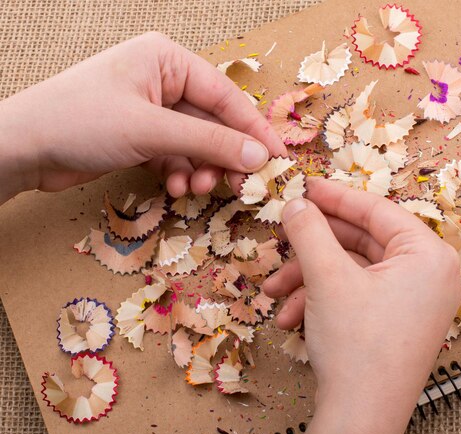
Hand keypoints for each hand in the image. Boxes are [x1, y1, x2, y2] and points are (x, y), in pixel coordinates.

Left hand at [0, 32, 285, 203]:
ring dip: (201, 168)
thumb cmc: (82, 121)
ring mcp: (151, 109)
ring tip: (196, 188)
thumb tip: (260, 157)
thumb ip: (210, 143)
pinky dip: (180, 172)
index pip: (225, 95)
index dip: (254, 129)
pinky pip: (176, 154)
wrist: (22, 147)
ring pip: (196, 143)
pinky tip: (175, 187)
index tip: (278, 158)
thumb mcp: (152, 130)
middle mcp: (162, 80)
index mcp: (167, 60)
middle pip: (213, 122)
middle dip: (223, 156)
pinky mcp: (140, 135)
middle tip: (238, 185)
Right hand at [263, 179, 460, 433]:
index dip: (335, 196)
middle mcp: (429, 275)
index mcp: (429, 255)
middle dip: (313, 248)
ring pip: (352, 271)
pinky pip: (357, 295)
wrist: (361, 419)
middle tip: (282, 236)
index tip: (305, 186)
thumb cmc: (357, 345)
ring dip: (309, 279)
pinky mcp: (396, 322)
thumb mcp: (328, 278)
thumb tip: (296, 202)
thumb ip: (310, 231)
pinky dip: (322, 301)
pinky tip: (291, 318)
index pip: (378, 209)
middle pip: (361, 242)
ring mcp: (414, 301)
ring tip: (275, 292)